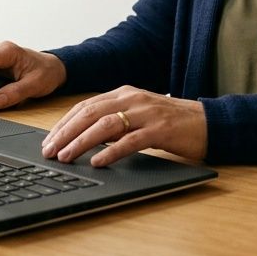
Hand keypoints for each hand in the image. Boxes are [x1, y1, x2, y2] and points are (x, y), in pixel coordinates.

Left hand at [40, 86, 206, 166]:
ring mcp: (147, 113)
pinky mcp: (160, 129)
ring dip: (82, 142)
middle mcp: (132, 99)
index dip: (64, 123)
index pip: (85, 106)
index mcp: (124, 93)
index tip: (48, 140)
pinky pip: (131, 141)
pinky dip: (111, 152)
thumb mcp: (137, 116)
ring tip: (66, 156)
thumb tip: (82, 137)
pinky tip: (98, 161)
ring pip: (106, 125)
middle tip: (50, 150)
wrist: (208, 123)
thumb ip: (114, 121)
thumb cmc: (170, 124)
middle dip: (66, 132)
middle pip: (90, 113)